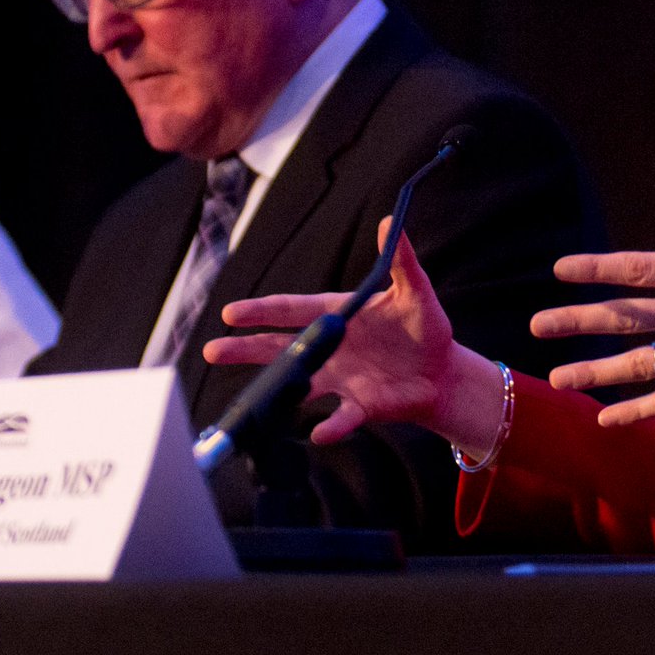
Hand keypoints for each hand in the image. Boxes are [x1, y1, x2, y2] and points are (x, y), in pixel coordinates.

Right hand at [206, 221, 507, 452]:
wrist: (442, 373)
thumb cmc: (425, 327)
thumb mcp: (415, 291)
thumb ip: (401, 260)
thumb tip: (391, 221)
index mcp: (335, 315)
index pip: (291, 310)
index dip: (262, 311)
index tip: (231, 312)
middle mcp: (328, 348)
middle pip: (279, 347)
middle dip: (245, 348)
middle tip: (212, 349)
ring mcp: (339, 378)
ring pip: (298, 384)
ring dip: (274, 391)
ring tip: (250, 400)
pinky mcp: (359, 405)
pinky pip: (341, 417)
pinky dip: (332, 425)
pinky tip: (320, 432)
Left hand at [533, 149, 654, 426]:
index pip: (640, 268)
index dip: (597, 268)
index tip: (559, 270)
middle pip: (627, 317)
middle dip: (578, 320)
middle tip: (537, 325)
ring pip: (640, 365)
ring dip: (595, 371)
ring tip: (557, 376)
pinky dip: (637, 411)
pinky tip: (604, 418)